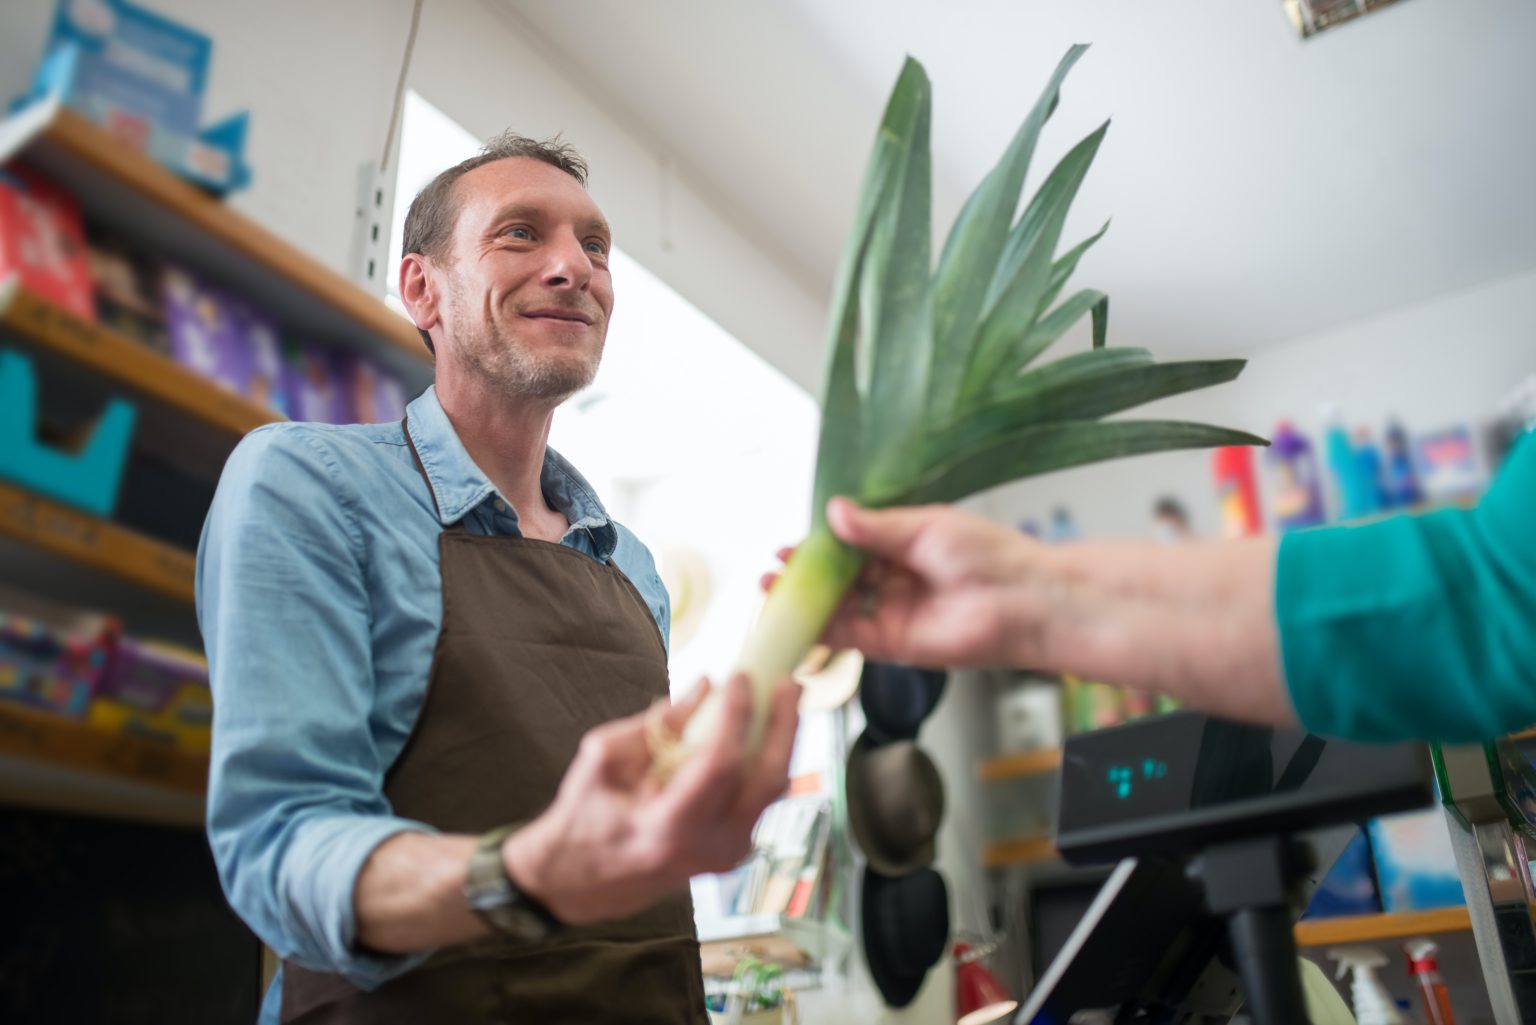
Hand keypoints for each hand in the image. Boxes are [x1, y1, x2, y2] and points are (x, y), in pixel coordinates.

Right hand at [502, 674, 799, 924]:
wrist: (583, 882)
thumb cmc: (583, 819)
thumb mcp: (602, 761)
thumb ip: (654, 724)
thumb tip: (704, 686)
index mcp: (669, 828)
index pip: (720, 764)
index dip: (736, 715)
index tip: (738, 675)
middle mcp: (709, 847)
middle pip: (767, 779)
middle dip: (783, 724)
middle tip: (787, 681)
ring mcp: (728, 854)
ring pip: (773, 790)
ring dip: (783, 740)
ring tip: (783, 697)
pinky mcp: (735, 851)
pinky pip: (763, 799)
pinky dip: (767, 759)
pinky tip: (766, 729)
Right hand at [771, 498, 1047, 668]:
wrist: (1022, 600)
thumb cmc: (989, 555)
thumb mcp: (923, 527)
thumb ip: (874, 526)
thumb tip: (834, 512)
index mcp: (906, 545)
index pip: (852, 546)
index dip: (820, 546)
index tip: (791, 544)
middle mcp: (897, 580)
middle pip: (841, 579)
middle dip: (807, 575)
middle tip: (775, 569)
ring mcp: (893, 612)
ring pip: (840, 608)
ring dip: (807, 602)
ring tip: (773, 592)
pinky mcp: (894, 644)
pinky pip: (850, 637)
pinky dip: (821, 631)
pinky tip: (798, 619)